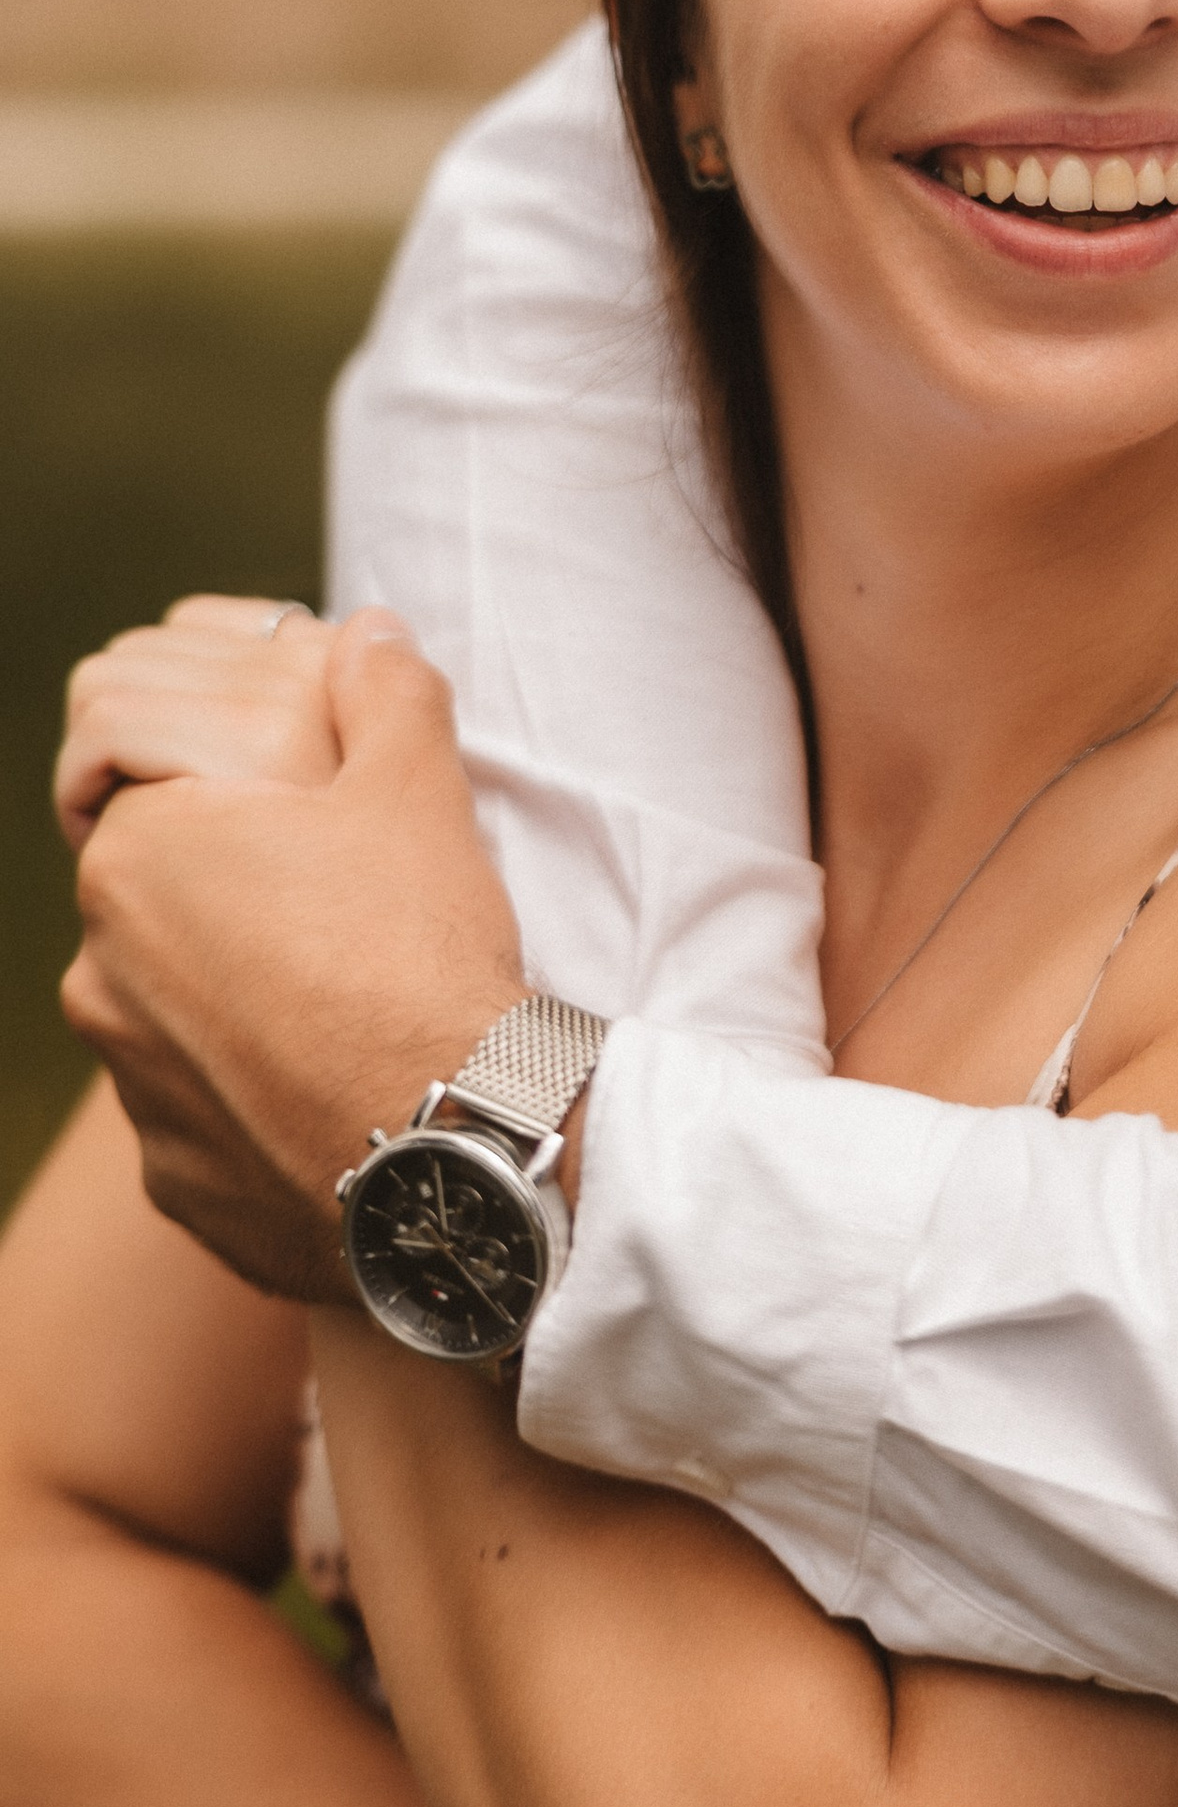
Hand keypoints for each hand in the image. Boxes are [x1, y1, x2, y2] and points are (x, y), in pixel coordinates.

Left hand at [63, 615, 531, 1301]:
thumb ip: (385, 694)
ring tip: (353, 1006)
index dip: (242, 788)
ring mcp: (128, 1084)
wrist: (449, 1146)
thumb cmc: (420, 952)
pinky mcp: (170, 1174)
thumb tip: (370, 632)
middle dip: (243, 894)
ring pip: (181, 1011)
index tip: (306, 814)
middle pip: (171, 900)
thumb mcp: (418, 792)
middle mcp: (100, 969)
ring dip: (244, 999)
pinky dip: (261, 1097)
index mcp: (138, 853)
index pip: (156, 783)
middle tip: (348, 909)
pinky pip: (209, 1113)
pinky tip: (343, 1090)